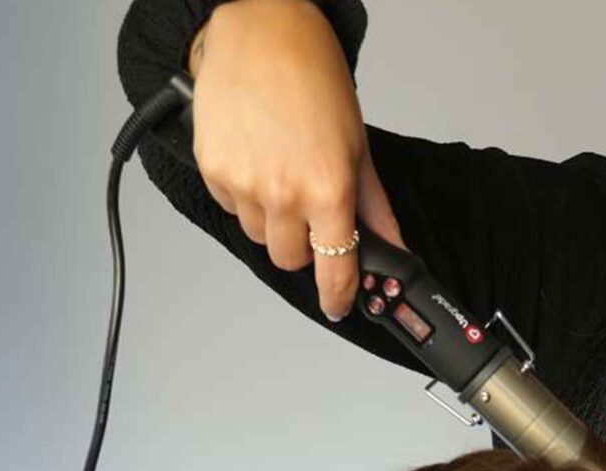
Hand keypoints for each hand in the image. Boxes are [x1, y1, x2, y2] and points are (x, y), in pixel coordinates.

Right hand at [188, 0, 405, 321]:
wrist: (261, 30)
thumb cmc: (312, 76)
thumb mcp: (356, 144)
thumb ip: (373, 205)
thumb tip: (392, 246)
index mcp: (327, 188)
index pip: (334, 268)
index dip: (338, 295)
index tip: (338, 305)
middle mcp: (282, 192)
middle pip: (290, 258)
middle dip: (303, 242)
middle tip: (309, 205)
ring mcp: (242, 183)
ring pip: (258, 235)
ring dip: (271, 218)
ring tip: (279, 168)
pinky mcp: (212, 169)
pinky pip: (229, 206)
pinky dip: (242, 193)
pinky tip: (255, 156)